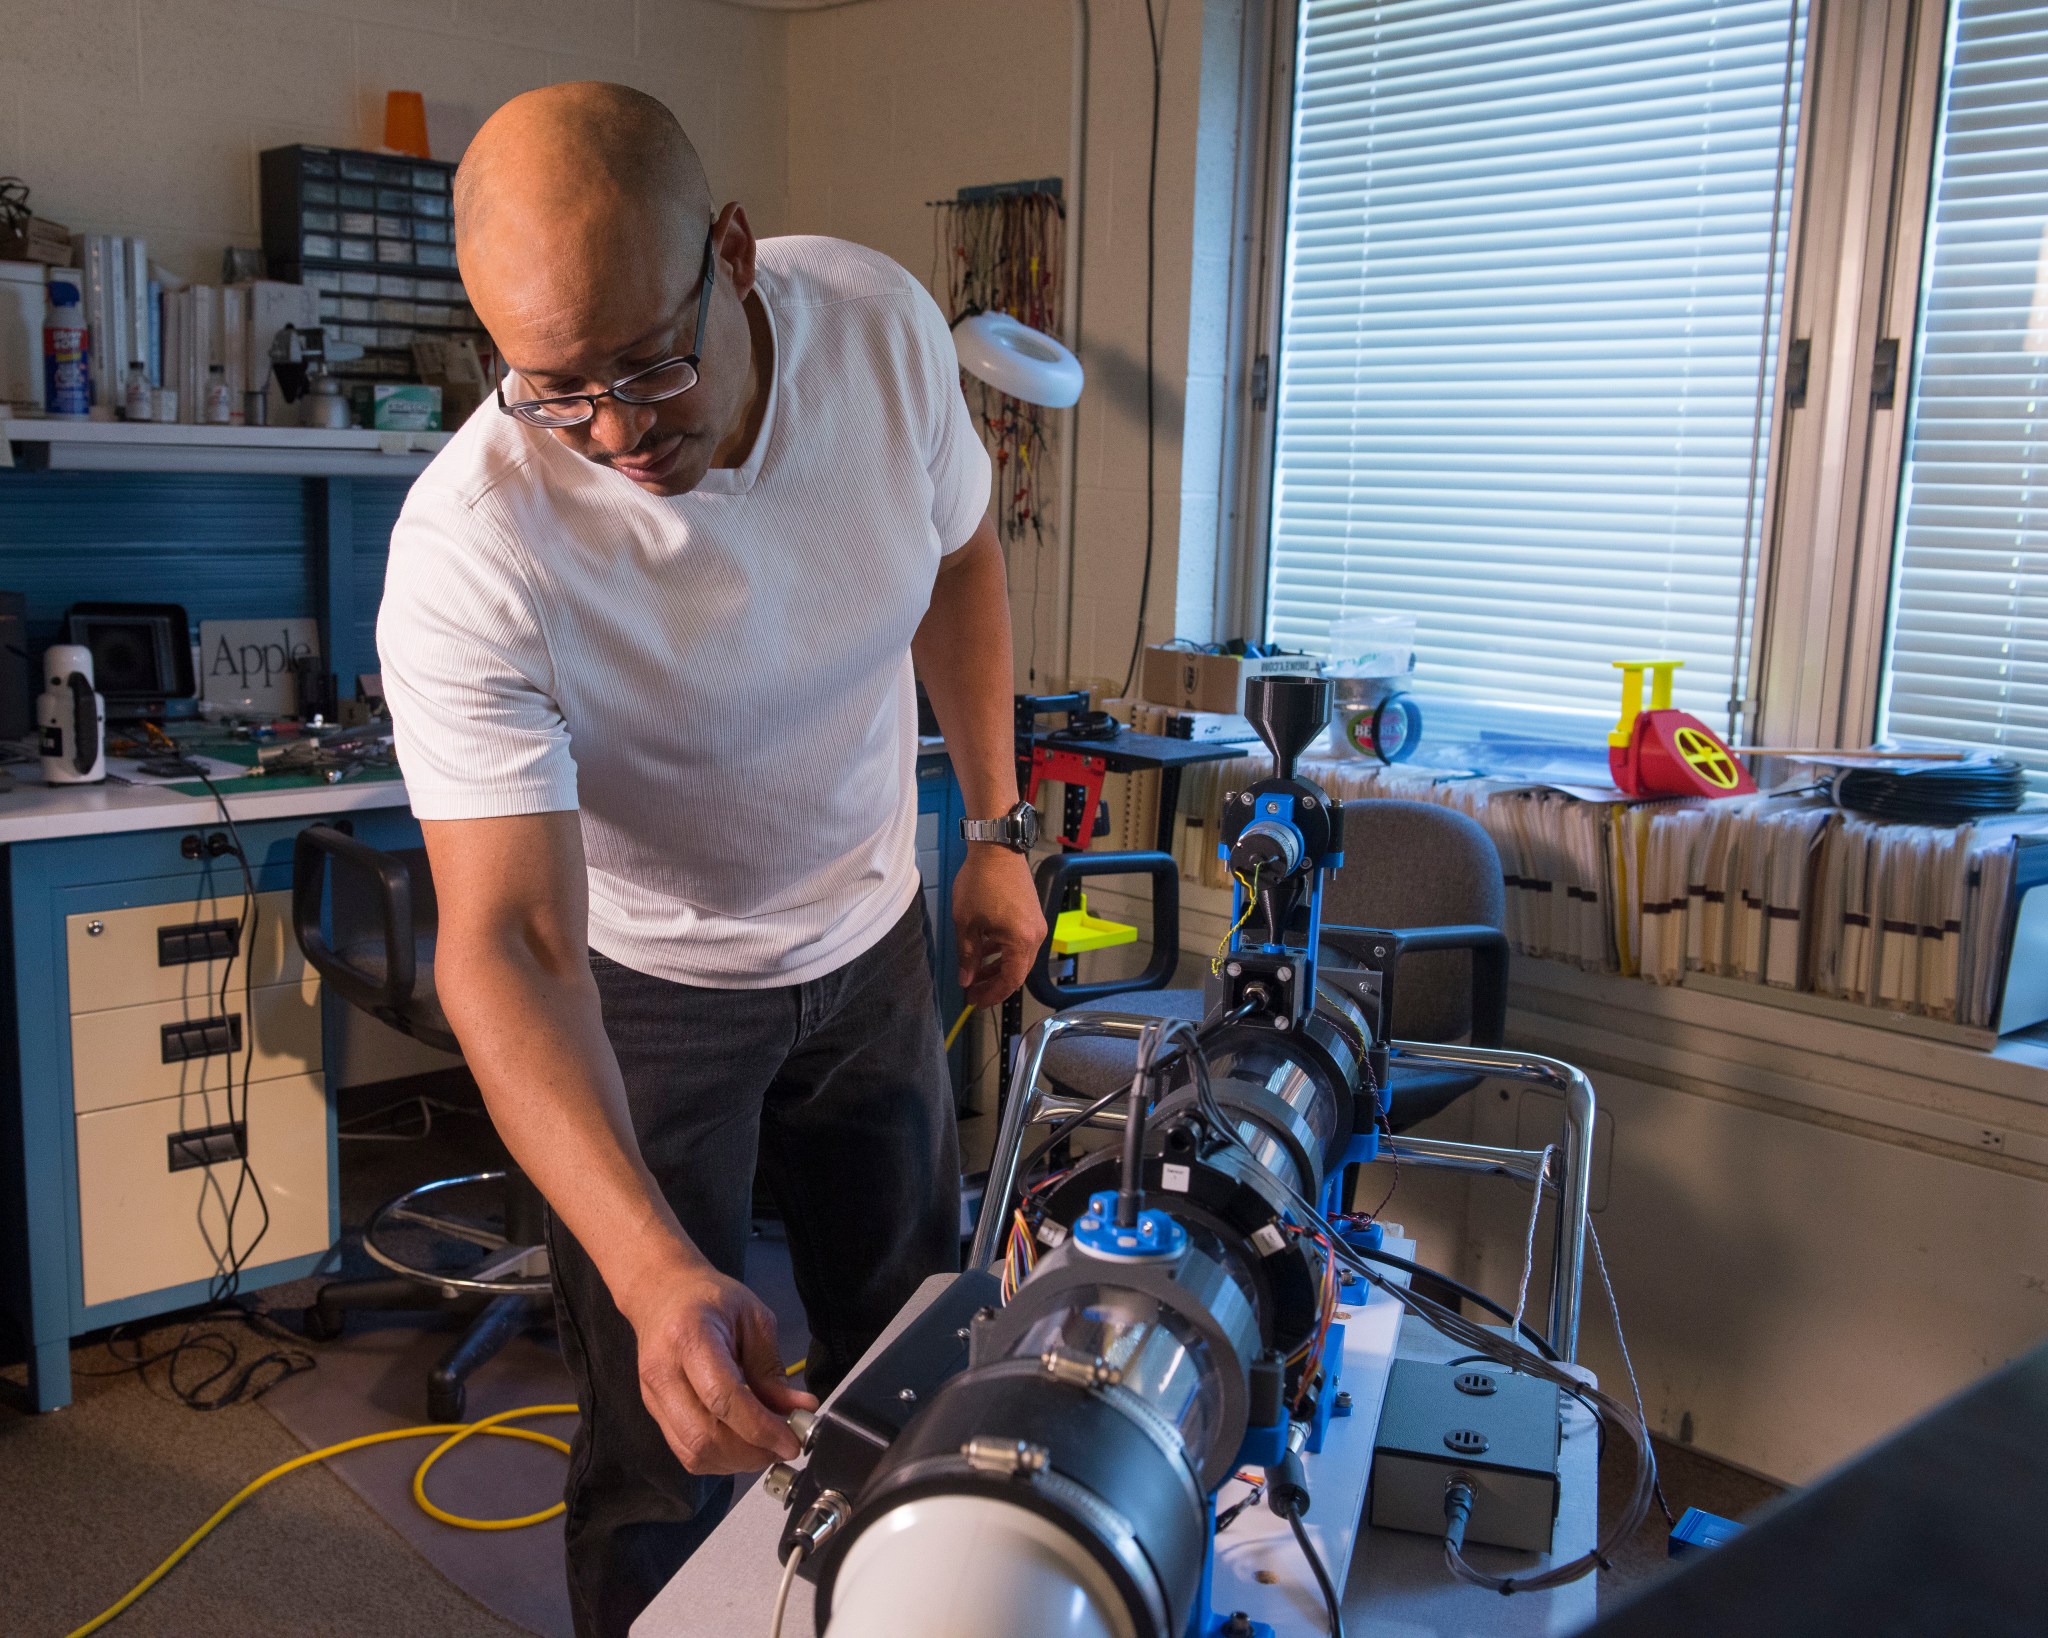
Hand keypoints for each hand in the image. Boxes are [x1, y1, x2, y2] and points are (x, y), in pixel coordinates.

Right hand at [622, 1259, 817, 1474]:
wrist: (661, 1293)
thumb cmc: (710, 1297)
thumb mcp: (753, 1318)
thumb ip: (772, 1368)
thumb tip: (800, 1410)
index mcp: (689, 1337)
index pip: (723, 1397)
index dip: (761, 1428)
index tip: (792, 1442)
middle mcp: (663, 1372)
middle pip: (704, 1435)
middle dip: (751, 1452)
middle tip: (782, 1446)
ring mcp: (653, 1397)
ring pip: (693, 1452)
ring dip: (736, 1461)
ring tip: (765, 1446)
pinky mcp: (653, 1413)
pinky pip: (685, 1452)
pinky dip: (719, 1459)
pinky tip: (742, 1444)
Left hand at [953, 844, 1047, 1006]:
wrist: (996, 849)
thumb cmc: (980, 883)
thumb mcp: (966, 923)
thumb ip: (967, 956)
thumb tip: (966, 980)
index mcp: (1021, 941)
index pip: (1010, 980)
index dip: (992, 994)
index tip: (974, 1001)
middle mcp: (1035, 936)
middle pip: (1017, 972)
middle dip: (993, 984)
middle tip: (972, 992)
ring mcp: (1036, 925)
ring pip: (1018, 957)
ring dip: (997, 967)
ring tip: (974, 973)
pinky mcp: (1032, 915)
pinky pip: (1019, 942)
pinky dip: (1003, 951)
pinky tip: (985, 951)